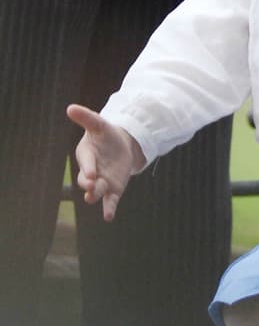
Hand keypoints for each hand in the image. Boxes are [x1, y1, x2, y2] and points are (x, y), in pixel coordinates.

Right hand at [68, 104, 144, 221]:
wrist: (120, 145)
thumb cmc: (105, 135)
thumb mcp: (99, 124)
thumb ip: (87, 118)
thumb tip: (71, 107)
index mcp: (87, 155)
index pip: (87, 163)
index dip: (88, 168)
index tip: (90, 173)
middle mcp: (92, 172)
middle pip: (87, 181)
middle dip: (88, 184)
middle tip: (90, 186)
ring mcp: (102, 182)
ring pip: (97, 192)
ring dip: (96, 196)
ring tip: (93, 199)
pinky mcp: (113, 189)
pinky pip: (110, 201)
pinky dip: (109, 209)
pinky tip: (108, 217)